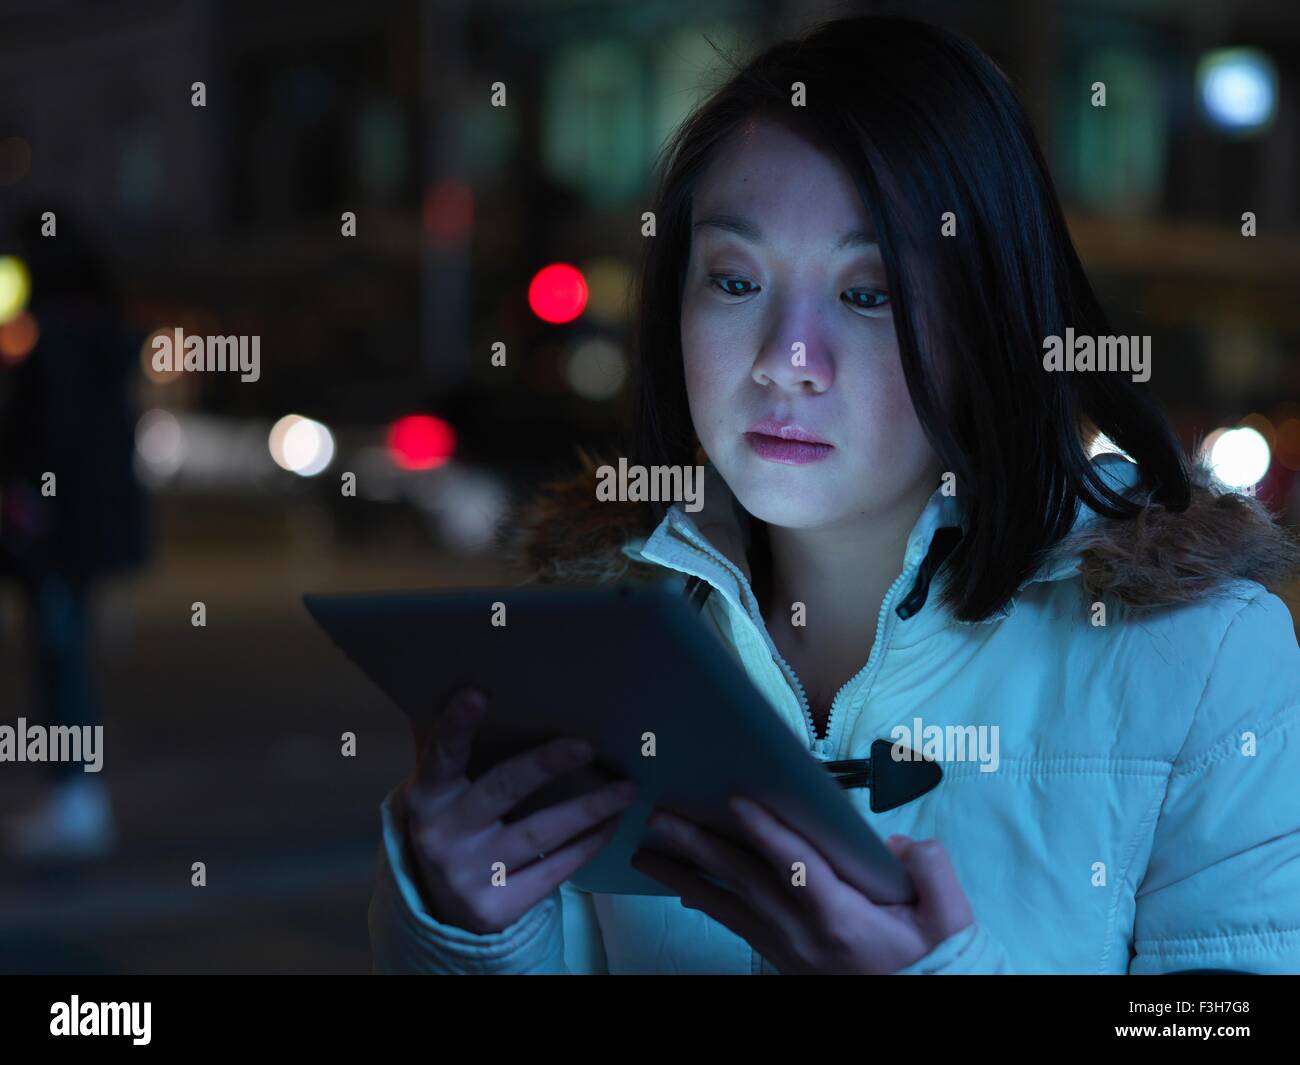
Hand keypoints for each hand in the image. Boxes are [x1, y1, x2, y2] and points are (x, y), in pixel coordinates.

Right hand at [402, 686, 638, 934]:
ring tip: (627, 789)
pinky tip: (612, 824)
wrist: (442, 912)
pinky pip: (555, 870)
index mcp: (427, 796)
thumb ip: (453, 750)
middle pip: (502, 790)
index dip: (457, 724)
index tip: (479, 693)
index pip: (440, 754)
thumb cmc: (455, 826)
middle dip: (545, 765)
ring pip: (541, 834)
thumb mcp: (443, 793)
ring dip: (590, 808)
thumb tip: (470, 682)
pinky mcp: (497, 908)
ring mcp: (469, 875)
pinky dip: (588, 844)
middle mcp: (442, 835)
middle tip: (586, 745)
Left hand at [629, 796, 972, 973]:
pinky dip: (705, 900)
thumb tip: (896, 843)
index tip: (737, 800)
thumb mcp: (950, 921)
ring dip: (683, 873)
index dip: (769, 833)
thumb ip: (932, 873)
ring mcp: (787, 947)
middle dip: (698, 845)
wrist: (919, 1003)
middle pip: (745, 881)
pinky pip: (734, 922)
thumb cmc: (932, 960)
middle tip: (657, 815)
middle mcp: (804, 933)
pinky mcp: (781, 955)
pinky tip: (681, 885)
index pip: (799, 869)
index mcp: (844, 920)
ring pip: (727, 902)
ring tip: (643, 848)